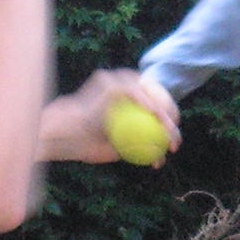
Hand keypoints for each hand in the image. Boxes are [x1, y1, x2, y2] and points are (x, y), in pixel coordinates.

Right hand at [42, 69, 180, 163]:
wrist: (64, 135)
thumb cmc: (84, 144)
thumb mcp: (114, 148)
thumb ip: (133, 147)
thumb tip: (157, 158)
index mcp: (120, 100)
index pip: (149, 105)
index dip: (164, 120)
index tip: (172, 139)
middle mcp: (118, 86)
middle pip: (153, 96)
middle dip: (170, 112)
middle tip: (175, 132)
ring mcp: (114, 81)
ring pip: (147, 93)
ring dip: (163, 109)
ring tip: (171, 126)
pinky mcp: (110, 82)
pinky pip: (136, 95)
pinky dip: (149, 107)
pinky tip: (160, 120)